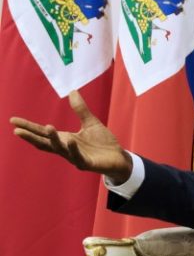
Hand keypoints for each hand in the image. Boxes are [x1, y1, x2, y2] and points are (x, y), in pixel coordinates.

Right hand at [10, 91, 131, 181]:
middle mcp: (66, 148)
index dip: (29, 127)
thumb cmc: (102, 143)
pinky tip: (69, 140)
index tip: (13, 121)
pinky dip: (72, 149)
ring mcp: (75, 157)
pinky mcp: (86, 163)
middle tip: (17, 130)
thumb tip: (72, 91)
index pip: (42, 133)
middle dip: (31, 136)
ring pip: (60, 149)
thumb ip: (81, 109)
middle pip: (45, 143)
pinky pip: (77, 156)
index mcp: (64, 139)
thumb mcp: (90, 122)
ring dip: (53, 139)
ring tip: (47, 127)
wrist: (118, 158)